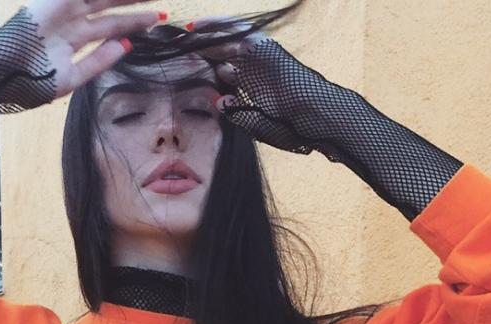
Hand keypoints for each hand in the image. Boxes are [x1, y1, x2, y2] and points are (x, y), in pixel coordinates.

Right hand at [22, 0, 166, 99]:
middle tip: (160, 1)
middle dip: (135, 3)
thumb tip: (125, 46)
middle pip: (110, 8)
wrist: (6, 71)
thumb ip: (97, 62)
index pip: (109, 29)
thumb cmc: (32, 80)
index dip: (132, 25)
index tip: (155, 22)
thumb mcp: (71, 77)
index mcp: (73, 41)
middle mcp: (72, 22)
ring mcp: (65, 8)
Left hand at [189, 16, 330, 154]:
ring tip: (183, 32)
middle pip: (220, 52)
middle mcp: (252, 68)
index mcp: (250, 86)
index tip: (178, 67)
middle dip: (198, 48)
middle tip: (173, 44)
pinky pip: (240, 33)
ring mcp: (259, 56)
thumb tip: (219, 101)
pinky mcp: (265, 48)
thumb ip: (239, 113)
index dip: (200, 68)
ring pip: (227, 39)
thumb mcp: (257, 123)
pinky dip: (220, 28)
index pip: (220, 71)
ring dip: (205, 34)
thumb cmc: (293, 127)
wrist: (317, 118)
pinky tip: (200, 27)